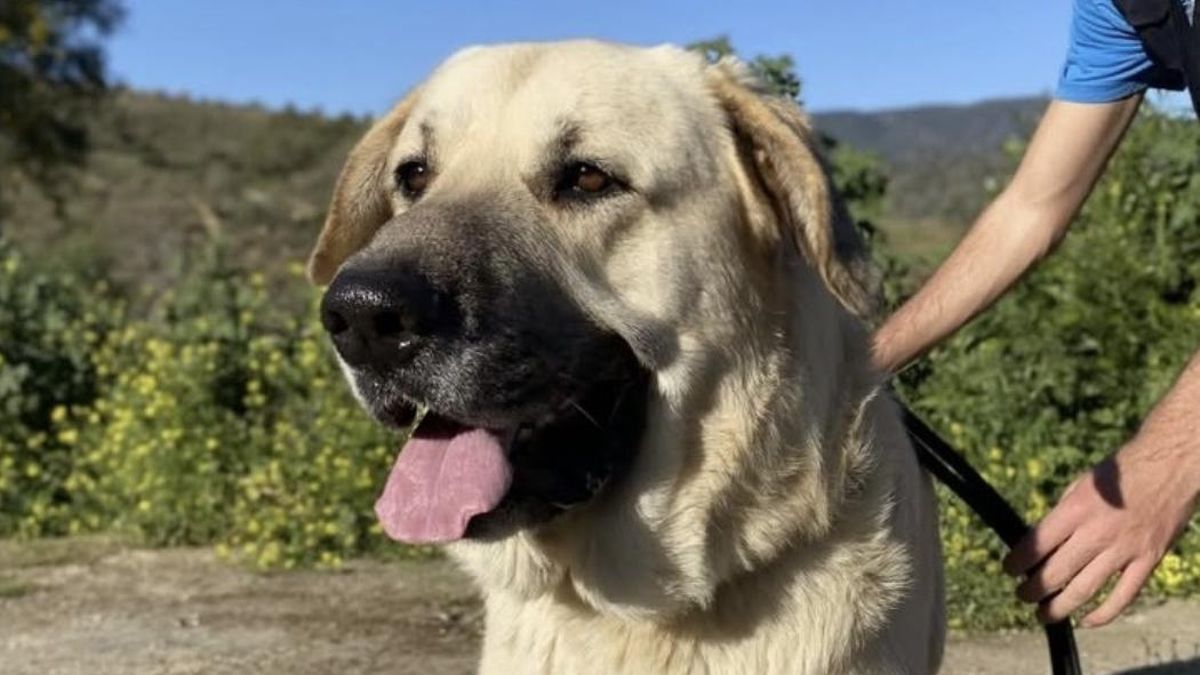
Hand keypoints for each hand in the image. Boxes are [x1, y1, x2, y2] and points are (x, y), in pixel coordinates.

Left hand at [1003, 438, 1199, 626]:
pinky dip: (1103, 614)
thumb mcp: (1081, 485)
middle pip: (1056, 573)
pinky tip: (1086, 621)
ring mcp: (1125, 549)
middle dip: (1032, 590)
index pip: (1036, 544)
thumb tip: (1042, 543)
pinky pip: (1123, 596)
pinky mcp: (1148, 560)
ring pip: (1084, 590)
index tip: (1009, 570)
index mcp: (1076, 509)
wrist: (1170, 467)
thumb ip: (1063, 515)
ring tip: (1043, 614)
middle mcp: (1098, 532)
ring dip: (1059, 607)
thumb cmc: (1120, 472)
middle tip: (1021, 595)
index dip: (1017, 562)